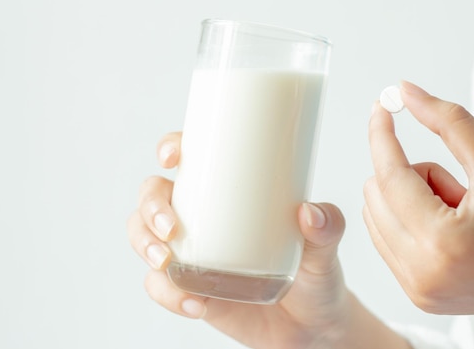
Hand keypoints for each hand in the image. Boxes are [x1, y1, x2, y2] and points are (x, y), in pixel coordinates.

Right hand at [127, 133, 409, 348]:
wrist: (310, 325)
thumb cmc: (314, 272)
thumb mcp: (324, 248)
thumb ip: (328, 227)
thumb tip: (310, 213)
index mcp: (230, 193)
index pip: (191, 158)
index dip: (171, 148)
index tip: (172, 157)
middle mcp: (203, 217)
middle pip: (154, 196)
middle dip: (150, 207)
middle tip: (171, 228)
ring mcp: (193, 252)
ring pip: (144, 236)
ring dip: (144, 246)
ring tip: (168, 263)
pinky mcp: (190, 288)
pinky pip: (160, 286)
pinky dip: (167, 293)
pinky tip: (194, 302)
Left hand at [363, 82, 473, 345]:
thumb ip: (447, 121)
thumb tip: (405, 91)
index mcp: (441, 242)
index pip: (390, 175)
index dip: (382, 135)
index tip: (381, 106)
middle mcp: (420, 274)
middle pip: (376, 195)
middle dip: (413, 176)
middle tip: (459, 187)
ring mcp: (417, 290)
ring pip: (377, 215)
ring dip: (410, 199)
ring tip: (460, 212)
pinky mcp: (419, 297)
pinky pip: (388, 240)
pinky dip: (411, 221)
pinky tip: (453, 230)